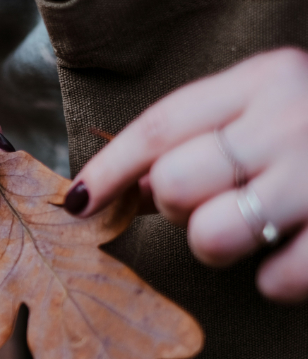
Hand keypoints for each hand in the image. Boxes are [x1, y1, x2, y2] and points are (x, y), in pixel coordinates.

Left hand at [64, 47, 307, 301]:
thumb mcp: (269, 102)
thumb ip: (200, 132)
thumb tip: (105, 188)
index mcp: (266, 77)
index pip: (160, 127)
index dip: (108, 170)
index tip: (72, 202)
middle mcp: (293, 118)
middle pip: (174, 182)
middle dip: (174, 204)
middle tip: (209, 198)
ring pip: (211, 236)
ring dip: (218, 245)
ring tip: (252, 227)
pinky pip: (274, 280)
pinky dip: (274, 280)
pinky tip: (294, 253)